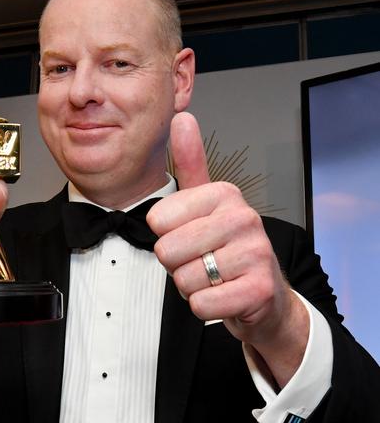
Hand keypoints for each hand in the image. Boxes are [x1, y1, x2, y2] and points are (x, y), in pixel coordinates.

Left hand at [146, 112, 307, 385]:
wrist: (265, 295)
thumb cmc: (227, 246)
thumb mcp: (207, 202)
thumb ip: (191, 162)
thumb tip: (182, 116)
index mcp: (224, 194)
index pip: (156, 220)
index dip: (165, 235)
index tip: (191, 236)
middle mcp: (243, 217)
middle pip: (166, 251)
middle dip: (177, 264)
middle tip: (203, 261)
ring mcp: (255, 253)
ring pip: (182, 279)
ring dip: (191, 286)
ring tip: (215, 277)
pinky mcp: (258, 289)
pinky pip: (200, 303)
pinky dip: (205, 307)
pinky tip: (225, 295)